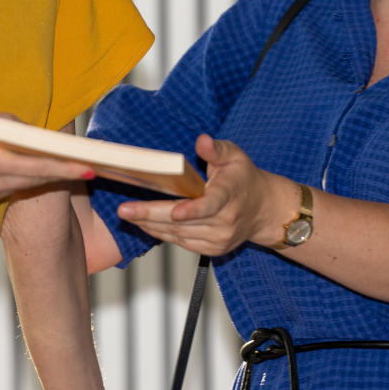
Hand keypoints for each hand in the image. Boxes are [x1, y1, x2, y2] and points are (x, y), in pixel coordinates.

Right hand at [0, 108, 95, 216]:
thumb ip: (0, 122)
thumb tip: (27, 128)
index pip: (37, 167)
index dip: (65, 169)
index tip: (89, 169)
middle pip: (33, 180)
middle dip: (58, 173)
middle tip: (82, 166)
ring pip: (17, 186)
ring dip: (28, 175)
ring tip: (36, 160)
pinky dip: (4, 181)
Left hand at [116, 134, 291, 254]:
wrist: (263, 209)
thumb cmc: (244, 178)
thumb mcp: (235, 156)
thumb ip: (216, 149)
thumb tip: (202, 141)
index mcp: (230, 195)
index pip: (210, 205)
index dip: (192, 209)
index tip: (174, 211)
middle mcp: (225, 221)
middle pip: (184, 222)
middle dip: (151, 216)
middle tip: (124, 210)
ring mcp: (219, 238)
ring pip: (178, 235)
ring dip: (151, 225)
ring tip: (129, 215)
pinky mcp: (213, 249)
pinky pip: (182, 243)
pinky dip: (162, 234)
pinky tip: (146, 224)